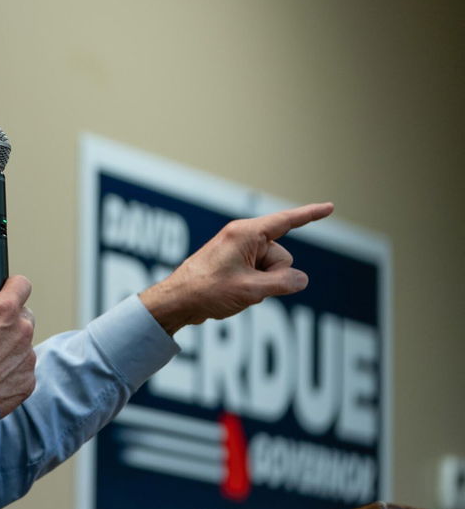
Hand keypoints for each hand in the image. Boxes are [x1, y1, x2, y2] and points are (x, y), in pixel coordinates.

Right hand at [0, 275, 36, 417]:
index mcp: (4, 310)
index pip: (21, 284)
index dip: (11, 286)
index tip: (4, 292)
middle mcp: (22, 332)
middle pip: (24, 316)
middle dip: (9, 320)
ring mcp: (27, 358)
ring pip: (23, 345)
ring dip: (9, 347)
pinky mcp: (28, 382)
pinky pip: (22, 370)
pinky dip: (10, 372)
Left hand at [140, 202, 333, 334]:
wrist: (177, 301)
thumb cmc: (207, 291)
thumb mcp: (252, 290)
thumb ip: (283, 283)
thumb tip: (301, 279)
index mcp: (245, 234)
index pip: (286, 222)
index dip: (311, 215)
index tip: (331, 207)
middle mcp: (242, 238)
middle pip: (281, 257)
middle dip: (273, 276)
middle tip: (244, 286)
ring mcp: (238, 251)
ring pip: (271, 270)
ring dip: (261, 286)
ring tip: (234, 291)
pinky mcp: (234, 265)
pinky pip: (258, 277)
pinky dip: (253, 288)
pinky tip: (231, 295)